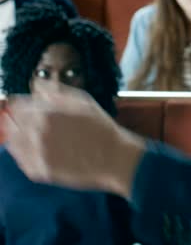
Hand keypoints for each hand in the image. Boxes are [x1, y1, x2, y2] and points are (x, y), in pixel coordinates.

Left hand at [3, 84, 145, 198]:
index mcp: (46, 112)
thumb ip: (55, 91)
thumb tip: (35, 86)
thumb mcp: (83, 100)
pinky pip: (21, 160)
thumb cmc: (101, 128)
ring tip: (41, 139)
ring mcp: (35, 153)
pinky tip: (45, 151)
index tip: (27, 108)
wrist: (113, 158)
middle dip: (19, 121)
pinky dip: (27, 154)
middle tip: (36, 125)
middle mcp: (36, 133)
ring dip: (21, 138)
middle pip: (9, 123)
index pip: (15, 105)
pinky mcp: (38, 171)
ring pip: (12, 142)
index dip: (21, 105)